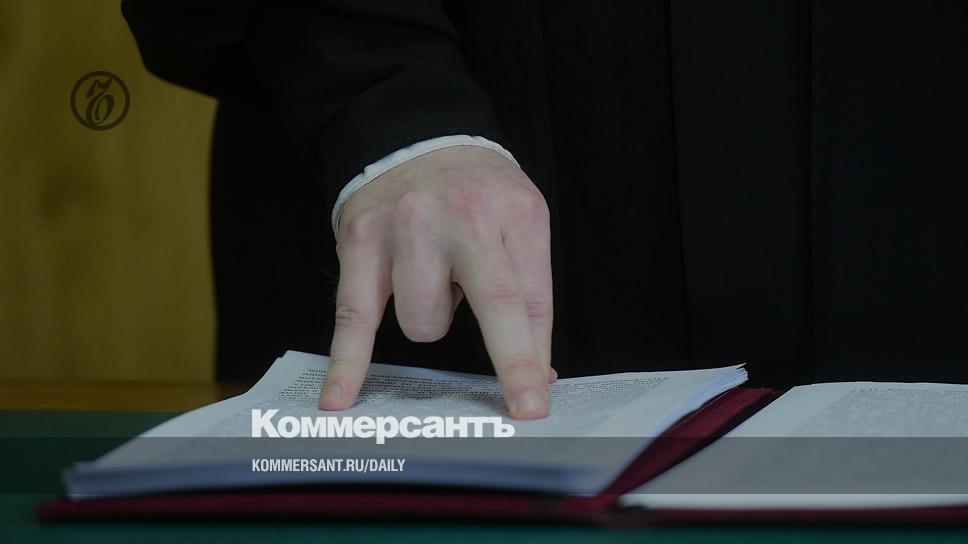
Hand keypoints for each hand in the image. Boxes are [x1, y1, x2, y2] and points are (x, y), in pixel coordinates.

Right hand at [318, 146, 554, 418]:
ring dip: (430, 317)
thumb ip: (530, 291)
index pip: (529, 296)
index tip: (534, 400)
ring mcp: (406, 227)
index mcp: (512, 212)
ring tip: (433, 278)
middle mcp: (462, 215)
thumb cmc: (476, 192)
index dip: (532, 354)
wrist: (415, 136)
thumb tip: (538, 370)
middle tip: (522, 403)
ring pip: (423, 322)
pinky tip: (341, 398)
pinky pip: (354, 317)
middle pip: (490, 306)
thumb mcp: (521, 221)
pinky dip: (348, 362)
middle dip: (509, 359)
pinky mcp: (361, 241)